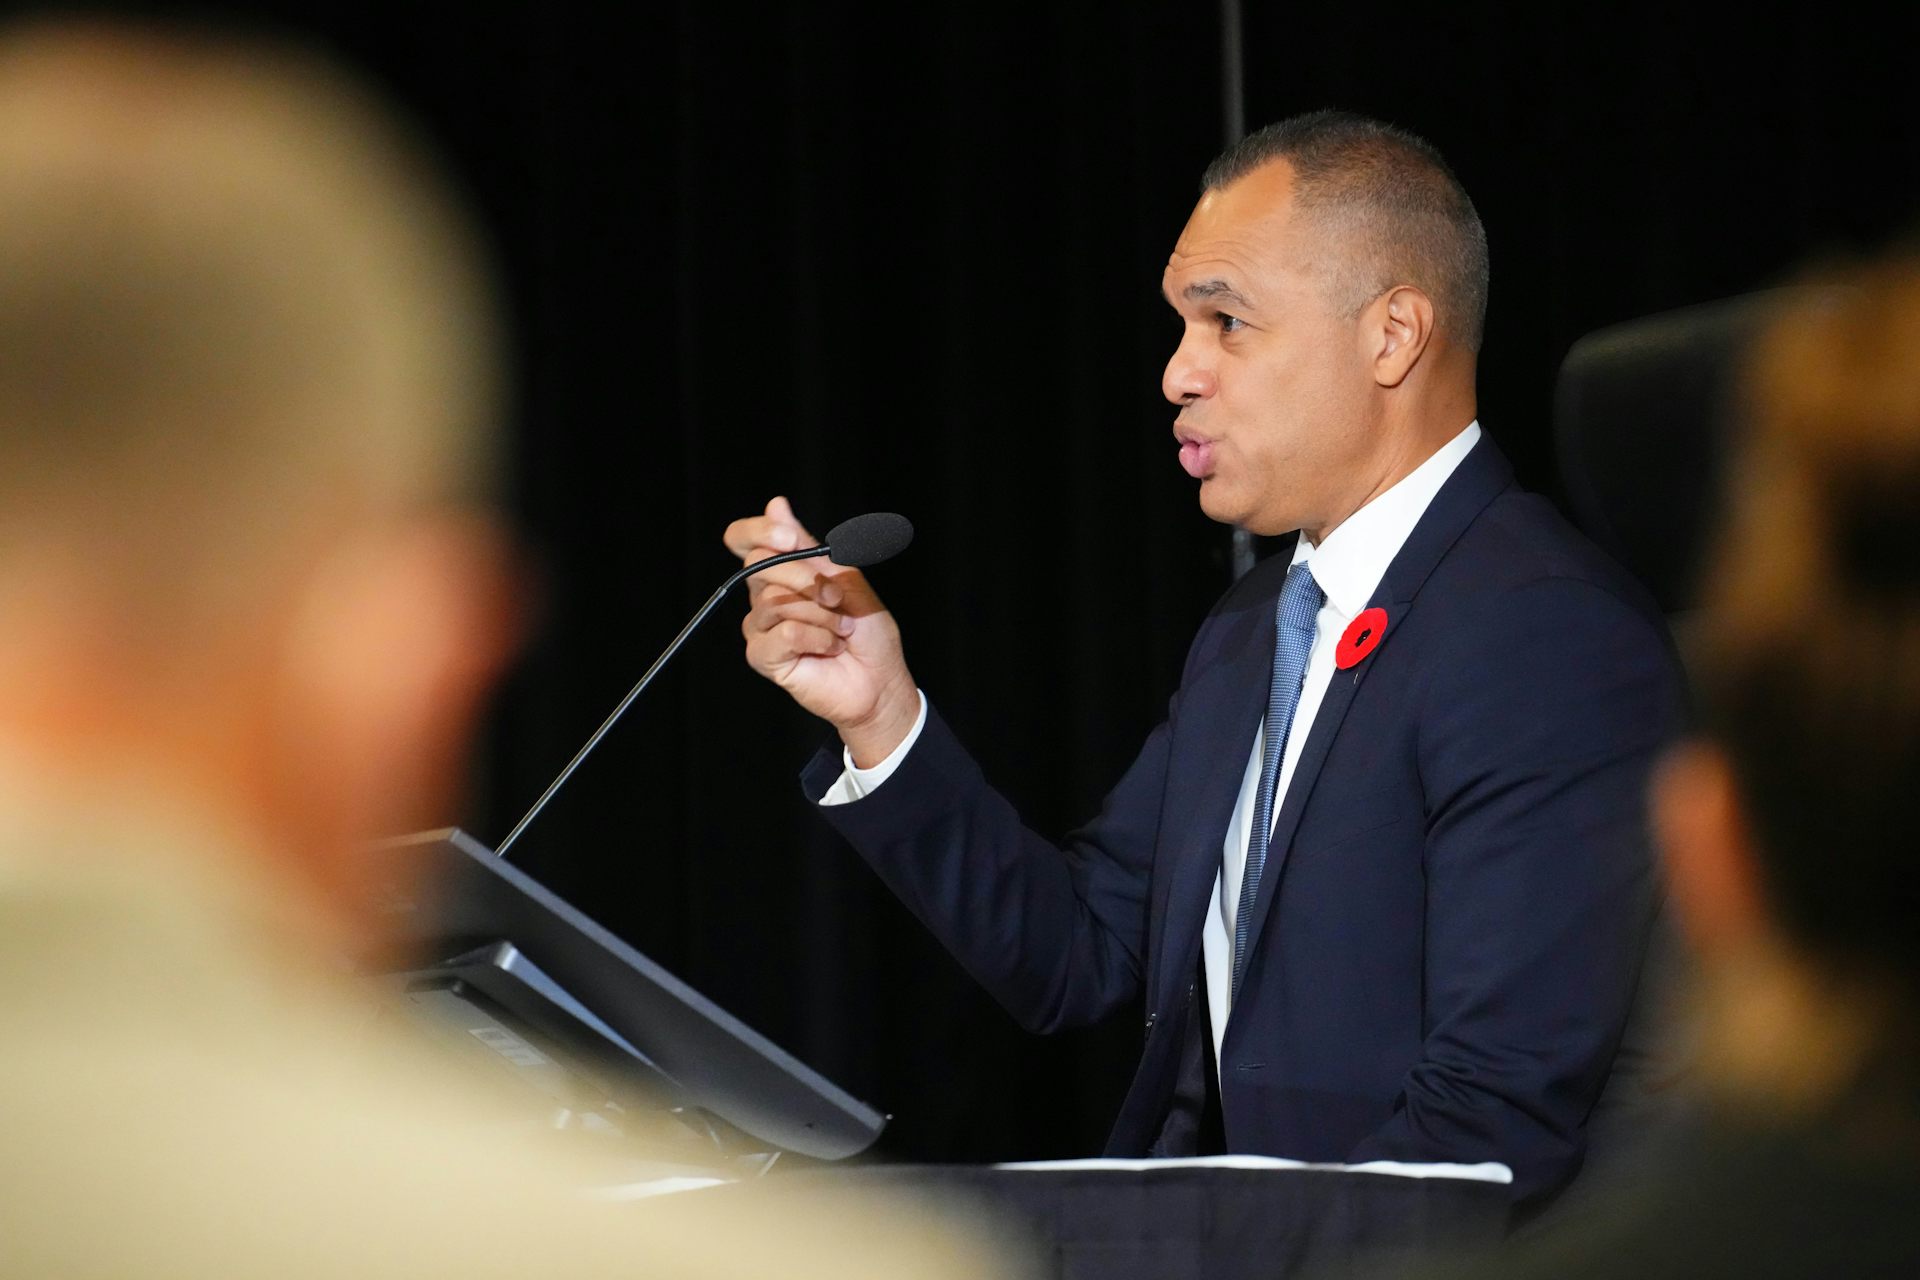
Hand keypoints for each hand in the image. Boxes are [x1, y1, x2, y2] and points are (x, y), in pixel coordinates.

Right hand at [723, 496, 919, 765]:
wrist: (880, 679)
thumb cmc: (867, 632)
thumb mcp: (845, 577)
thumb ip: (807, 545)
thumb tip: (776, 504)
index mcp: (782, 572)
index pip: (744, 540)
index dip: (758, 531)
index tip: (788, 537)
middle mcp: (765, 596)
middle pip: (759, 566)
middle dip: (807, 578)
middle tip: (838, 599)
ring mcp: (761, 628)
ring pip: (773, 601)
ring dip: (821, 615)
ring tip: (842, 630)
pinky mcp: (764, 658)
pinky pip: (781, 634)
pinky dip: (816, 638)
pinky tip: (830, 647)